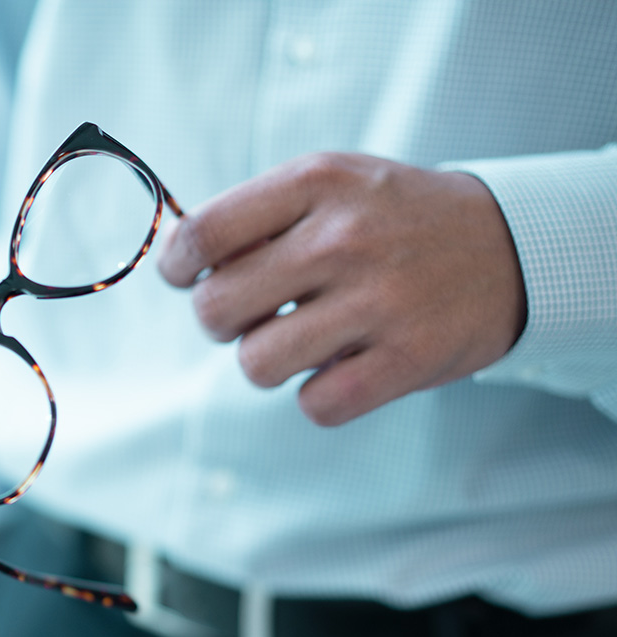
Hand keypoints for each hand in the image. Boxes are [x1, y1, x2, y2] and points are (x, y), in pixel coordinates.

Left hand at [157, 153, 526, 425]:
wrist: (508, 246)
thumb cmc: (394, 219)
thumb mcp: (331, 184)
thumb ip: (256, 216)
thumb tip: (177, 262)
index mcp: (316, 183)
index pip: (203, 235)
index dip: (176, 267)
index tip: (184, 279)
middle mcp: (344, 239)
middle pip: (216, 310)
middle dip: (220, 322)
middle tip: (253, 314)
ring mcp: (379, 301)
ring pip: (257, 365)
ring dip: (267, 362)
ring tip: (300, 341)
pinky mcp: (408, 359)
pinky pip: (317, 405)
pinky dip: (318, 397)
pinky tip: (341, 368)